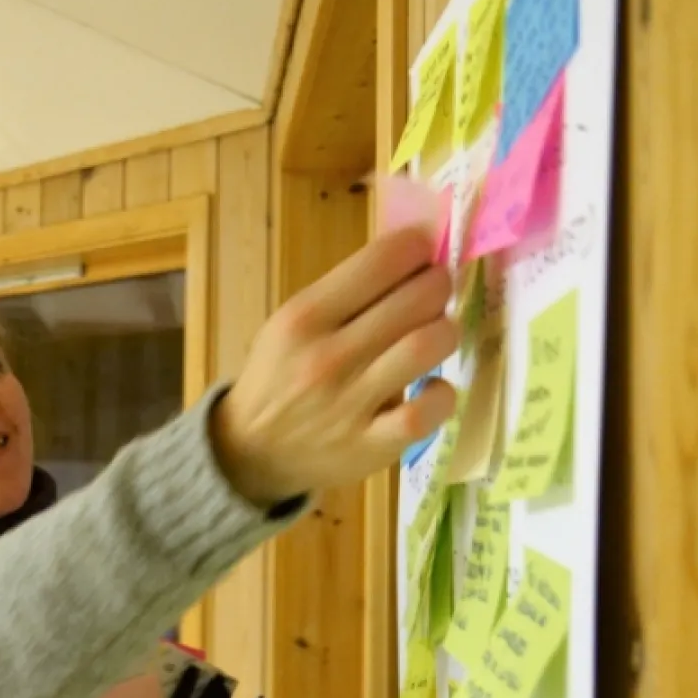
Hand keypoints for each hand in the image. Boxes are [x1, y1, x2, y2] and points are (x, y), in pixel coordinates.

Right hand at [213, 224, 457, 504]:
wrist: (252, 451)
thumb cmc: (277, 376)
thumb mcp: (289, 323)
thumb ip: (343, 293)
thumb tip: (412, 257)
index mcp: (304, 317)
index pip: (380, 262)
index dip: (416, 247)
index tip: (423, 251)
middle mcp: (328, 356)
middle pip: (416, 299)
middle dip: (438, 285)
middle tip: (436, 291)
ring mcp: (351, 403)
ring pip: (427, 346)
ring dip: (445, 332)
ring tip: (436, 333)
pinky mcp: (372, 444)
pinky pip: (426, 412)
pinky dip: (441, 394)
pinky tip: (431, 387)